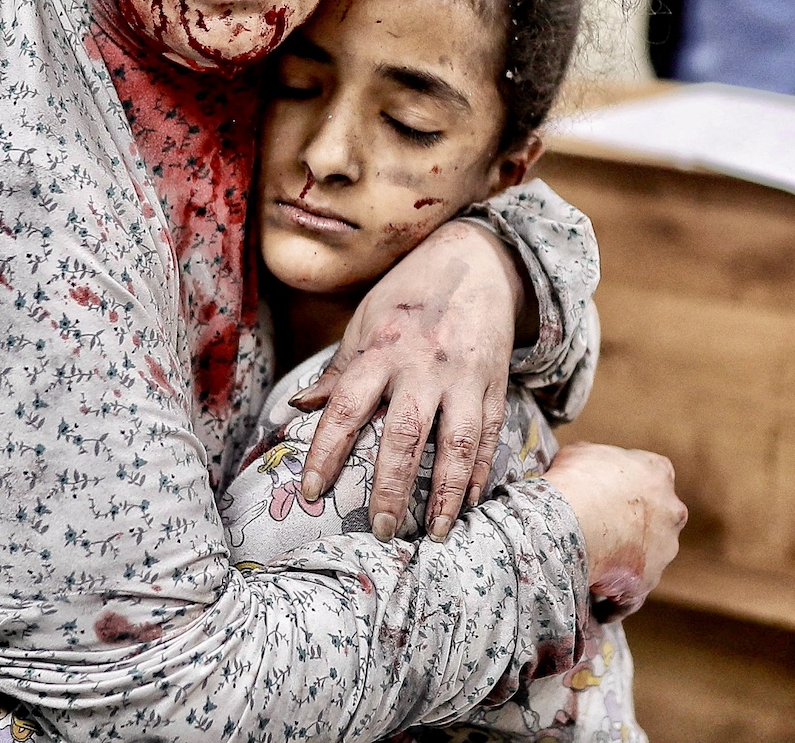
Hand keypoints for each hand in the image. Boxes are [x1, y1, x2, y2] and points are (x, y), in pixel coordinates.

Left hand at [292, 219, 534, 542]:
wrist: (476, 260)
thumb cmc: (409, 295)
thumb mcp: (365, 322)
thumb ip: (338, 371)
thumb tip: (298, 408)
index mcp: (381, 350)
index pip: (346, 408)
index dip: (326, 452)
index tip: (313, 492)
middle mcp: (422, 366)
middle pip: (403, 435)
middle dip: (390, 488)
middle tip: (379, 529)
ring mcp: (464, 376)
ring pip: (457, 443)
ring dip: (445, 494)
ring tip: (433, 534)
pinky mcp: (495, 383)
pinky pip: (490, 435)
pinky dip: (479, 472)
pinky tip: (470, 502)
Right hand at [544, 440, 685, 618]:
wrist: (573, 517)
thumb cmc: (576, 479)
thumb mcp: (583, 453)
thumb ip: (600, 464)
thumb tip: (590, 472)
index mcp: (657, 472)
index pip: (651, 478)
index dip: (627, 489)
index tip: (607, 496)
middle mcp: (671, 510)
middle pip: (654, 521)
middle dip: (632, 528)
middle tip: (598, 532)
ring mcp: (663, 549)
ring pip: (646, 559)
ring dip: (623, 564)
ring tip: (588, 569)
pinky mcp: (646, 581)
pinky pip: (630, 597)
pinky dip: (614, 603)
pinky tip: (597, 608)